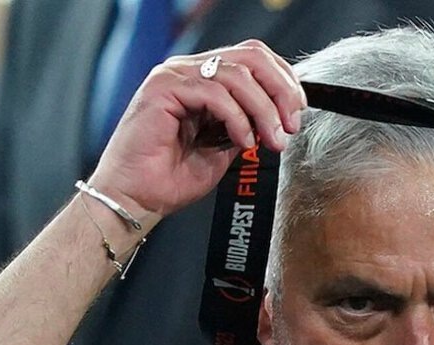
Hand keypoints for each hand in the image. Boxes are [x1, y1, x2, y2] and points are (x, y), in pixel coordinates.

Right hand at [87, 40, 305, 218]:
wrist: (136, 199)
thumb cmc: (171, 178)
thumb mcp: (225, 148)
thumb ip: (248, 124)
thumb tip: (279, 118)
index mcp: (203, 79)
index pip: (253, 59)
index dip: (283, 81)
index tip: (296, 113)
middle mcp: (188, 70)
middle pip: (250, 56)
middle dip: (280, 90)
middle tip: (290, 124)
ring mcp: (174, 76)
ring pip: (237, 75)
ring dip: (263, 109)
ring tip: (270, 139)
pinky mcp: (163, 88)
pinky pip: (215, 92)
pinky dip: (237, 118)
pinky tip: (242, 140)